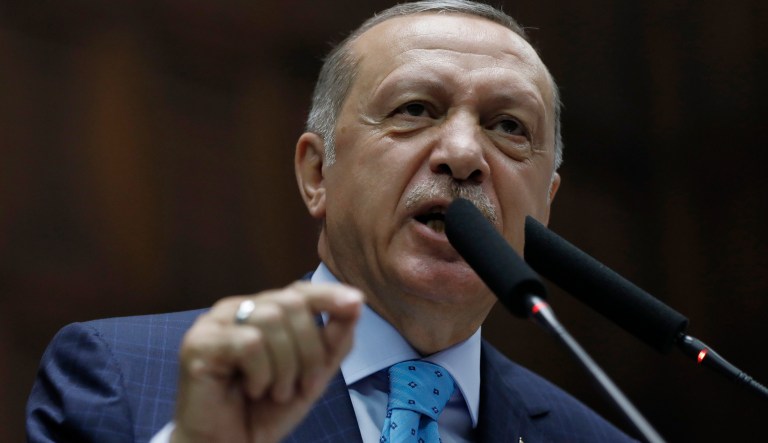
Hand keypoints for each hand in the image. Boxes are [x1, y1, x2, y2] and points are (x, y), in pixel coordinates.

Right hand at [170, 282, 363, 442]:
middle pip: (291, 303)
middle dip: (310, 350)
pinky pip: (250, 342)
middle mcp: (237, 310)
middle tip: (304, 386)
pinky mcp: (198, 343)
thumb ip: (333, 340)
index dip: (328, 295)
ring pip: (272, 320)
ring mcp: (214, 323)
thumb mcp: (312, 374)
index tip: (356, 303)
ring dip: (286, 366)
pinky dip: (262, 372)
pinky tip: (254, 389)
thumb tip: (356, 303)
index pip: (299, 291)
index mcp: (262, 312)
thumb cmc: (266, 411)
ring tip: (276, 392)